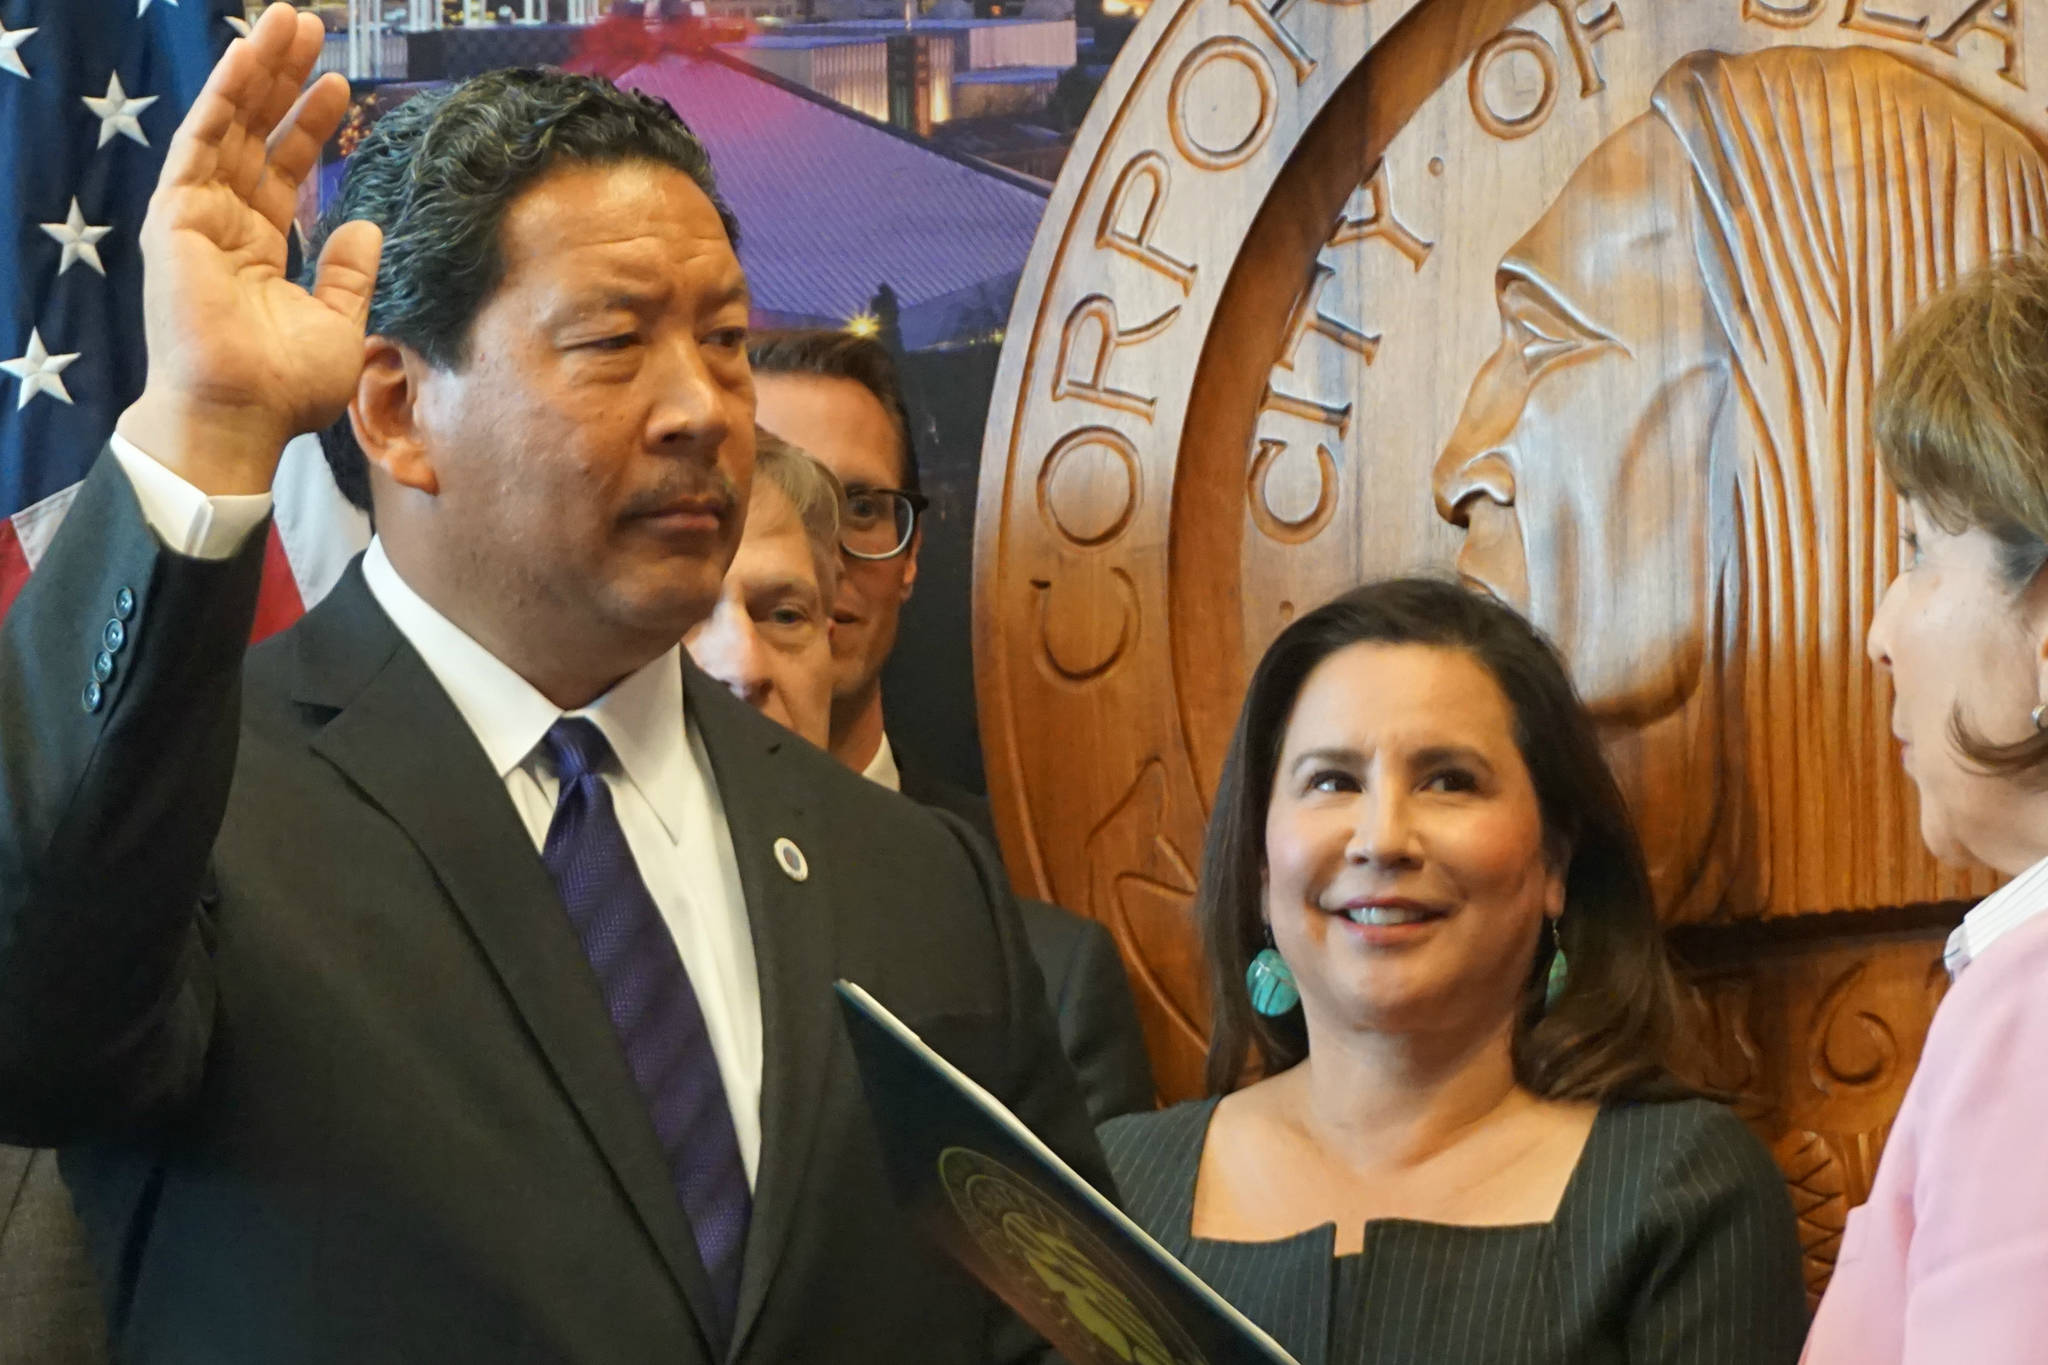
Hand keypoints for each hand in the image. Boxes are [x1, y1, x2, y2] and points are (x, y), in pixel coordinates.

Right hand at [116, 3, 382, 495]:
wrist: (242, 415)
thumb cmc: (285, 387)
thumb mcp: (339, 324)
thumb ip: (348, 274)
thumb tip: (363, 225)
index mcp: (258, 250)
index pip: (284, 170)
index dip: (309, 126)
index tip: (339, 86)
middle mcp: (224, 226)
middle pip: (256, 135)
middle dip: (281, 79)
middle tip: (309, 26)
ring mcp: (196, 217)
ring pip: (231, 126)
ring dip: (257, 71)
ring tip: (287, 22)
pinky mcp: (175, 215)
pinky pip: (203, 142)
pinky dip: (225, 96)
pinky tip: (248, 57)